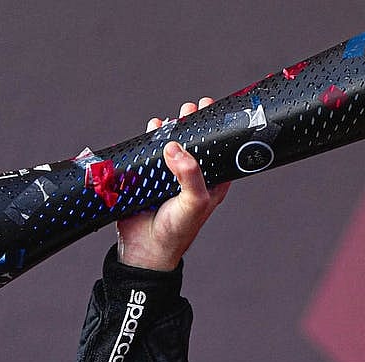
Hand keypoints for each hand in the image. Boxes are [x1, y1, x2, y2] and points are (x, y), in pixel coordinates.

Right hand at [116, 98, 231, 270]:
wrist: (145, 248)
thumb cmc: (177, 231)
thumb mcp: (194, 202)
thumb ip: (190, 175)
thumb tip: (176, 148)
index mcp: (211, 184)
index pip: (219, 153)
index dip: (218, 132)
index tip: (214, 113)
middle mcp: (192, 177)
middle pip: (195, 144)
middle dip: (193, 124)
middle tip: (191, 109)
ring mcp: (170, 175)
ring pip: (172, 145)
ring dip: (171, 128)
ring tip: (171, 118)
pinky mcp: (149, 176)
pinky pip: (150, 152)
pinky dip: (151, 138)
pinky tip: (153, 128)